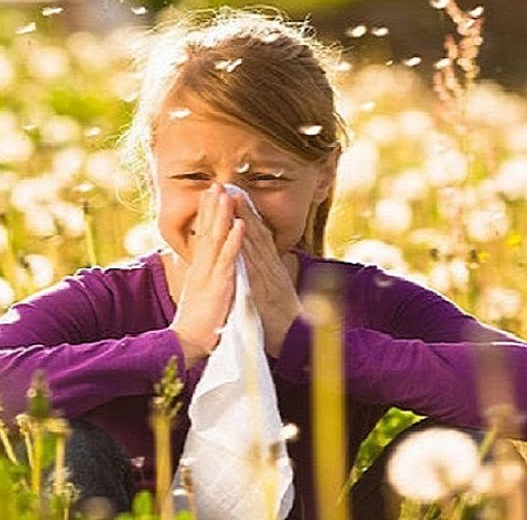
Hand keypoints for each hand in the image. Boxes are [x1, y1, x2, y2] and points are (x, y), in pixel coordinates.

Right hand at [170, 183, 245, 367]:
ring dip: (222, 215)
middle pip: (207, 230)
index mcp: (199, 268)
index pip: (202, 234)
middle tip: (216, 183)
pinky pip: (229, 259)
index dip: (206, 213)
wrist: (188, 342)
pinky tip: (240, 224)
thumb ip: (203, 276)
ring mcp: (209, 274)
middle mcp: (202, 267)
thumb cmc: (197, 322)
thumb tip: (203, 265)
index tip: (210, 193)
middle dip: (212, 206)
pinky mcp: (219, 285)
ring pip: (217, 239)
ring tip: (227, 194)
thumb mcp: (200, 293)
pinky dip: (234, 240)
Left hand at [230, 192, 302, 357]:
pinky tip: (241, 235)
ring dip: (245, 221)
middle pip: (256, 233)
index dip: (247, 215)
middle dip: (244, 209)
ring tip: (234, 200)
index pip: (258, 236)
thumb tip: (258, 261)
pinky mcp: (265, 290)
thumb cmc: (281, 318)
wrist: (296, 340)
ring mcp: (269, 277)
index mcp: (271, 267)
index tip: (234, 195)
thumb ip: (265, 274)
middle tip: (231, 187)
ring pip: (256, 244)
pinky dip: (248, 250)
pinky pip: (255, 267)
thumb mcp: (272, 290)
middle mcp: (271, 267)